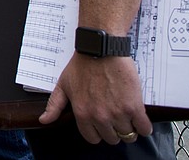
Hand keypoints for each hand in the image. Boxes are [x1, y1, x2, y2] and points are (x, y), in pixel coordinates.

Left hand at [38, 54, 152, 143]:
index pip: (93, 138)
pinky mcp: (134, 107)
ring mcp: (117, 113)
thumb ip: (54, 105)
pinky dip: (144, 127)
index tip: (103, 125)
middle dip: (114, 131)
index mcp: (82, 113)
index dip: (99, 132)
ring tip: (129, 117)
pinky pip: (144, 128)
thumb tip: (44, 120)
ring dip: (130, 128)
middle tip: (116, 118)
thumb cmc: (82, 65)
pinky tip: (141, 119)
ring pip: (128, 135)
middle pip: (112, 138)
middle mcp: (99, 116)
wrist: (101, 49)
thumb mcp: (63, 85)